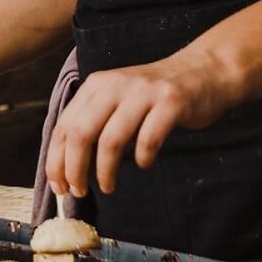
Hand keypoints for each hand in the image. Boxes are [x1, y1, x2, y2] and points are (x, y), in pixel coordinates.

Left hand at [45, 48, 241, 196]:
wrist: (205, 70)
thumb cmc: (156, 96)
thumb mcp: (118, 100)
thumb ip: (95, 124)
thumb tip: (69, 169)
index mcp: (97, 85)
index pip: (64, 126)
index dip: (56, 160)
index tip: (59, 186)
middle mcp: (116, 85)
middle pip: (81, 133)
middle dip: (74, 169)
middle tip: (79, 191)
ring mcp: (144, 92)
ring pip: (111, 139)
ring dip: (105, 171)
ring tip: (107, 187)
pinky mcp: (171, 102)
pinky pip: (149, 139)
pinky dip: (142, 158)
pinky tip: (143, 164)